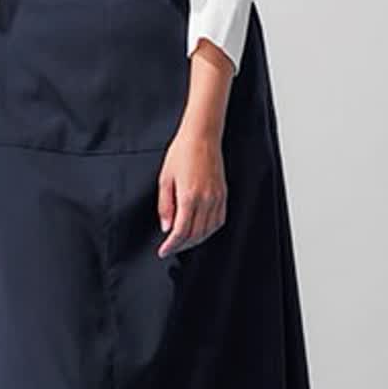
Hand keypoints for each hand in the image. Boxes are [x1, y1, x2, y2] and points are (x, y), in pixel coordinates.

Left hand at [157, 129, 226, 256]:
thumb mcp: (165, 179)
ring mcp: (217, 198)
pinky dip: (209, 230)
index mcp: (189, 196)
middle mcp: (206, 200)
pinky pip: (219, 220)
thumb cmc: (182, 153)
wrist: (202, 137)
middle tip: (171, 248)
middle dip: (182, 245)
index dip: (171, 245)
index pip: (181, 231)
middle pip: (195, 235)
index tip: (163, 251)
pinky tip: (200, 230)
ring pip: (208, 230)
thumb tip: (166, 227)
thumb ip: (165, 206)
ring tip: (184, 242)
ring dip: (196, 240)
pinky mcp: (223, 194)